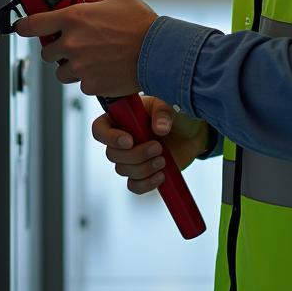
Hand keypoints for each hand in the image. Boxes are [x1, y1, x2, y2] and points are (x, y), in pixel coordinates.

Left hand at [16, 0, 157, 97]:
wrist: (160, 52)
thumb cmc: (143, 24)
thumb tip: (86, 0)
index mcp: (74, 18)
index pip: (33, 24)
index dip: (25, 26)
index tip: (22, 28)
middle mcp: (71, 43)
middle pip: (47, 53)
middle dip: (58, 50)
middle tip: (74, 47)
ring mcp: (80, 67)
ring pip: (62, 73)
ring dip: (72, 68)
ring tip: (92, 61)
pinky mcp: (91, 85)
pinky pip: (82, 85)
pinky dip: (90, 80)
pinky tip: (105, 71)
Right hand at [92, 96, 211, 195]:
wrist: (192, 133)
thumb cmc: (176, 114)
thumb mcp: (170, 105)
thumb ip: (163, 113)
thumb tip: (159, 129)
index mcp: (121, 118)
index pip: (99, 129)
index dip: (109, 138)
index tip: (130, 141)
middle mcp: (120, 139)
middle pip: (112, 154)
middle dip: (135, 154)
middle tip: (158, 147)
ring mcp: (130, 158)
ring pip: (123, 170)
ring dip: (144, 168)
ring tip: (163, 159)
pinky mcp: (141, 174)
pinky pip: (134, 185)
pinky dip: (146, 183)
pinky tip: (162, 175)